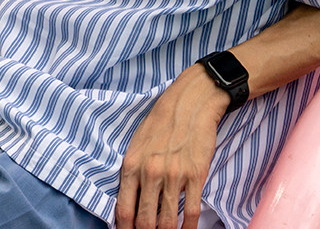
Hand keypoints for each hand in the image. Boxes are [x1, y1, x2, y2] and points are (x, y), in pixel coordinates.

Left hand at [115, 63, 229, 228]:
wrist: (190, 102)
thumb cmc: (162, 122)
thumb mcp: (137, 143)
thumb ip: (132, 173)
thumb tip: (129, 204)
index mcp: (132, 164)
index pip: (124, 211)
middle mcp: (150, 172)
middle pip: (145, 222)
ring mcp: (174, 175)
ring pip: (167, 222)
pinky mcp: (195, 175)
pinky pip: (191, 213)